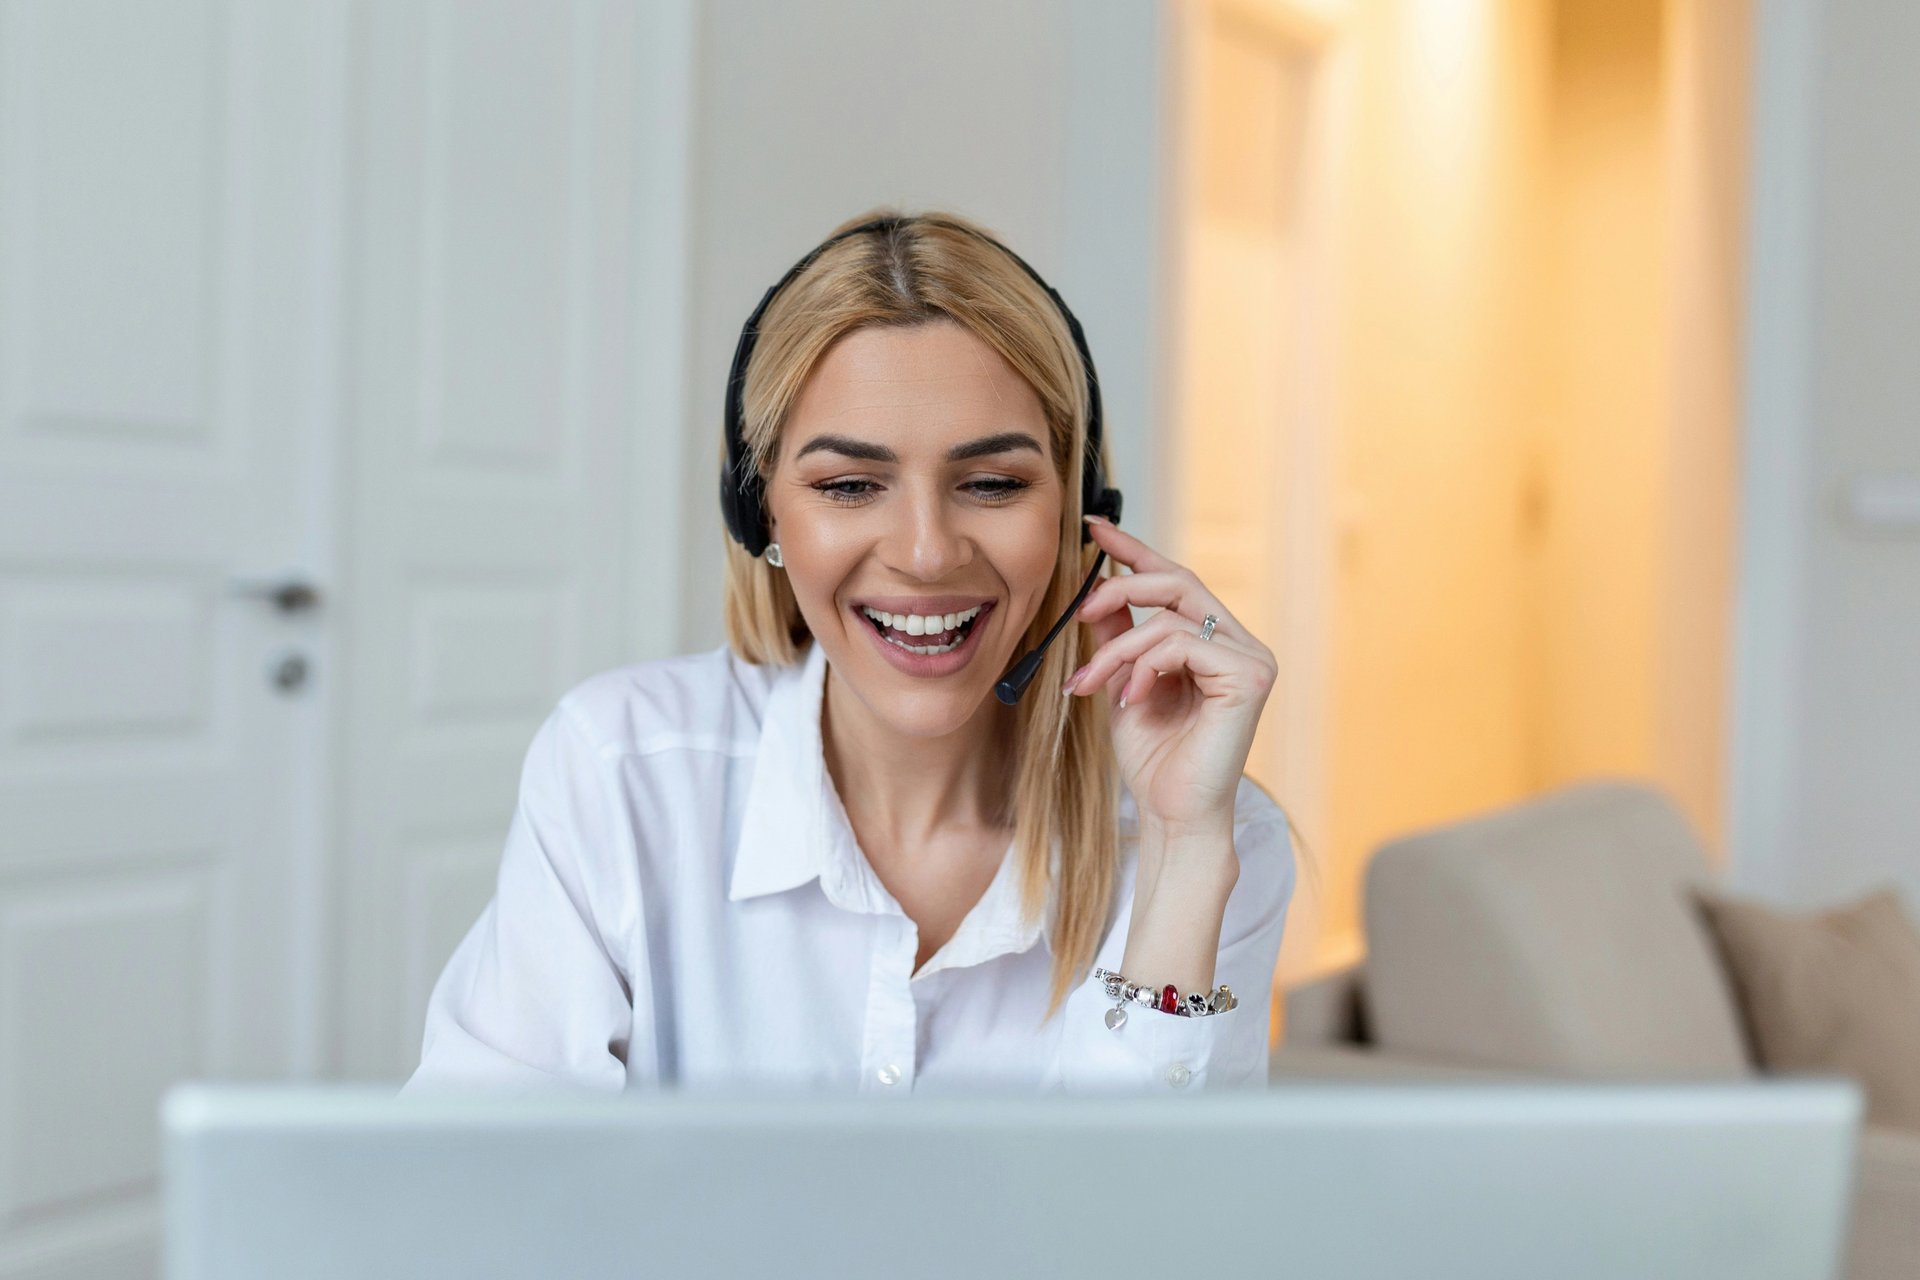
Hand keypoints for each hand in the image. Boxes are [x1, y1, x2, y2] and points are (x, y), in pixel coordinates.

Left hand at [1063, 514, 1276, 836]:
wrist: (1171, 815)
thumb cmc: (1154, 760)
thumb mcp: (1124, 683)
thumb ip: (1119, 638)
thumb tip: (1098, 591)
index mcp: (1216, 643)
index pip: (1176, 581)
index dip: (1136, 550)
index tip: (1094, 528)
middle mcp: (1241, 644)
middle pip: (1179, 581)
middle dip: (1121, 586)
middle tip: (1080, 609)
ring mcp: (1251, 659)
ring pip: (1170, 618)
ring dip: (1117, 649)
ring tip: (1092, 683)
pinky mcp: (1249, 678)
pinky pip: (1181, 645)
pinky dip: (1143, 666)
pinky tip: (1131, 699)